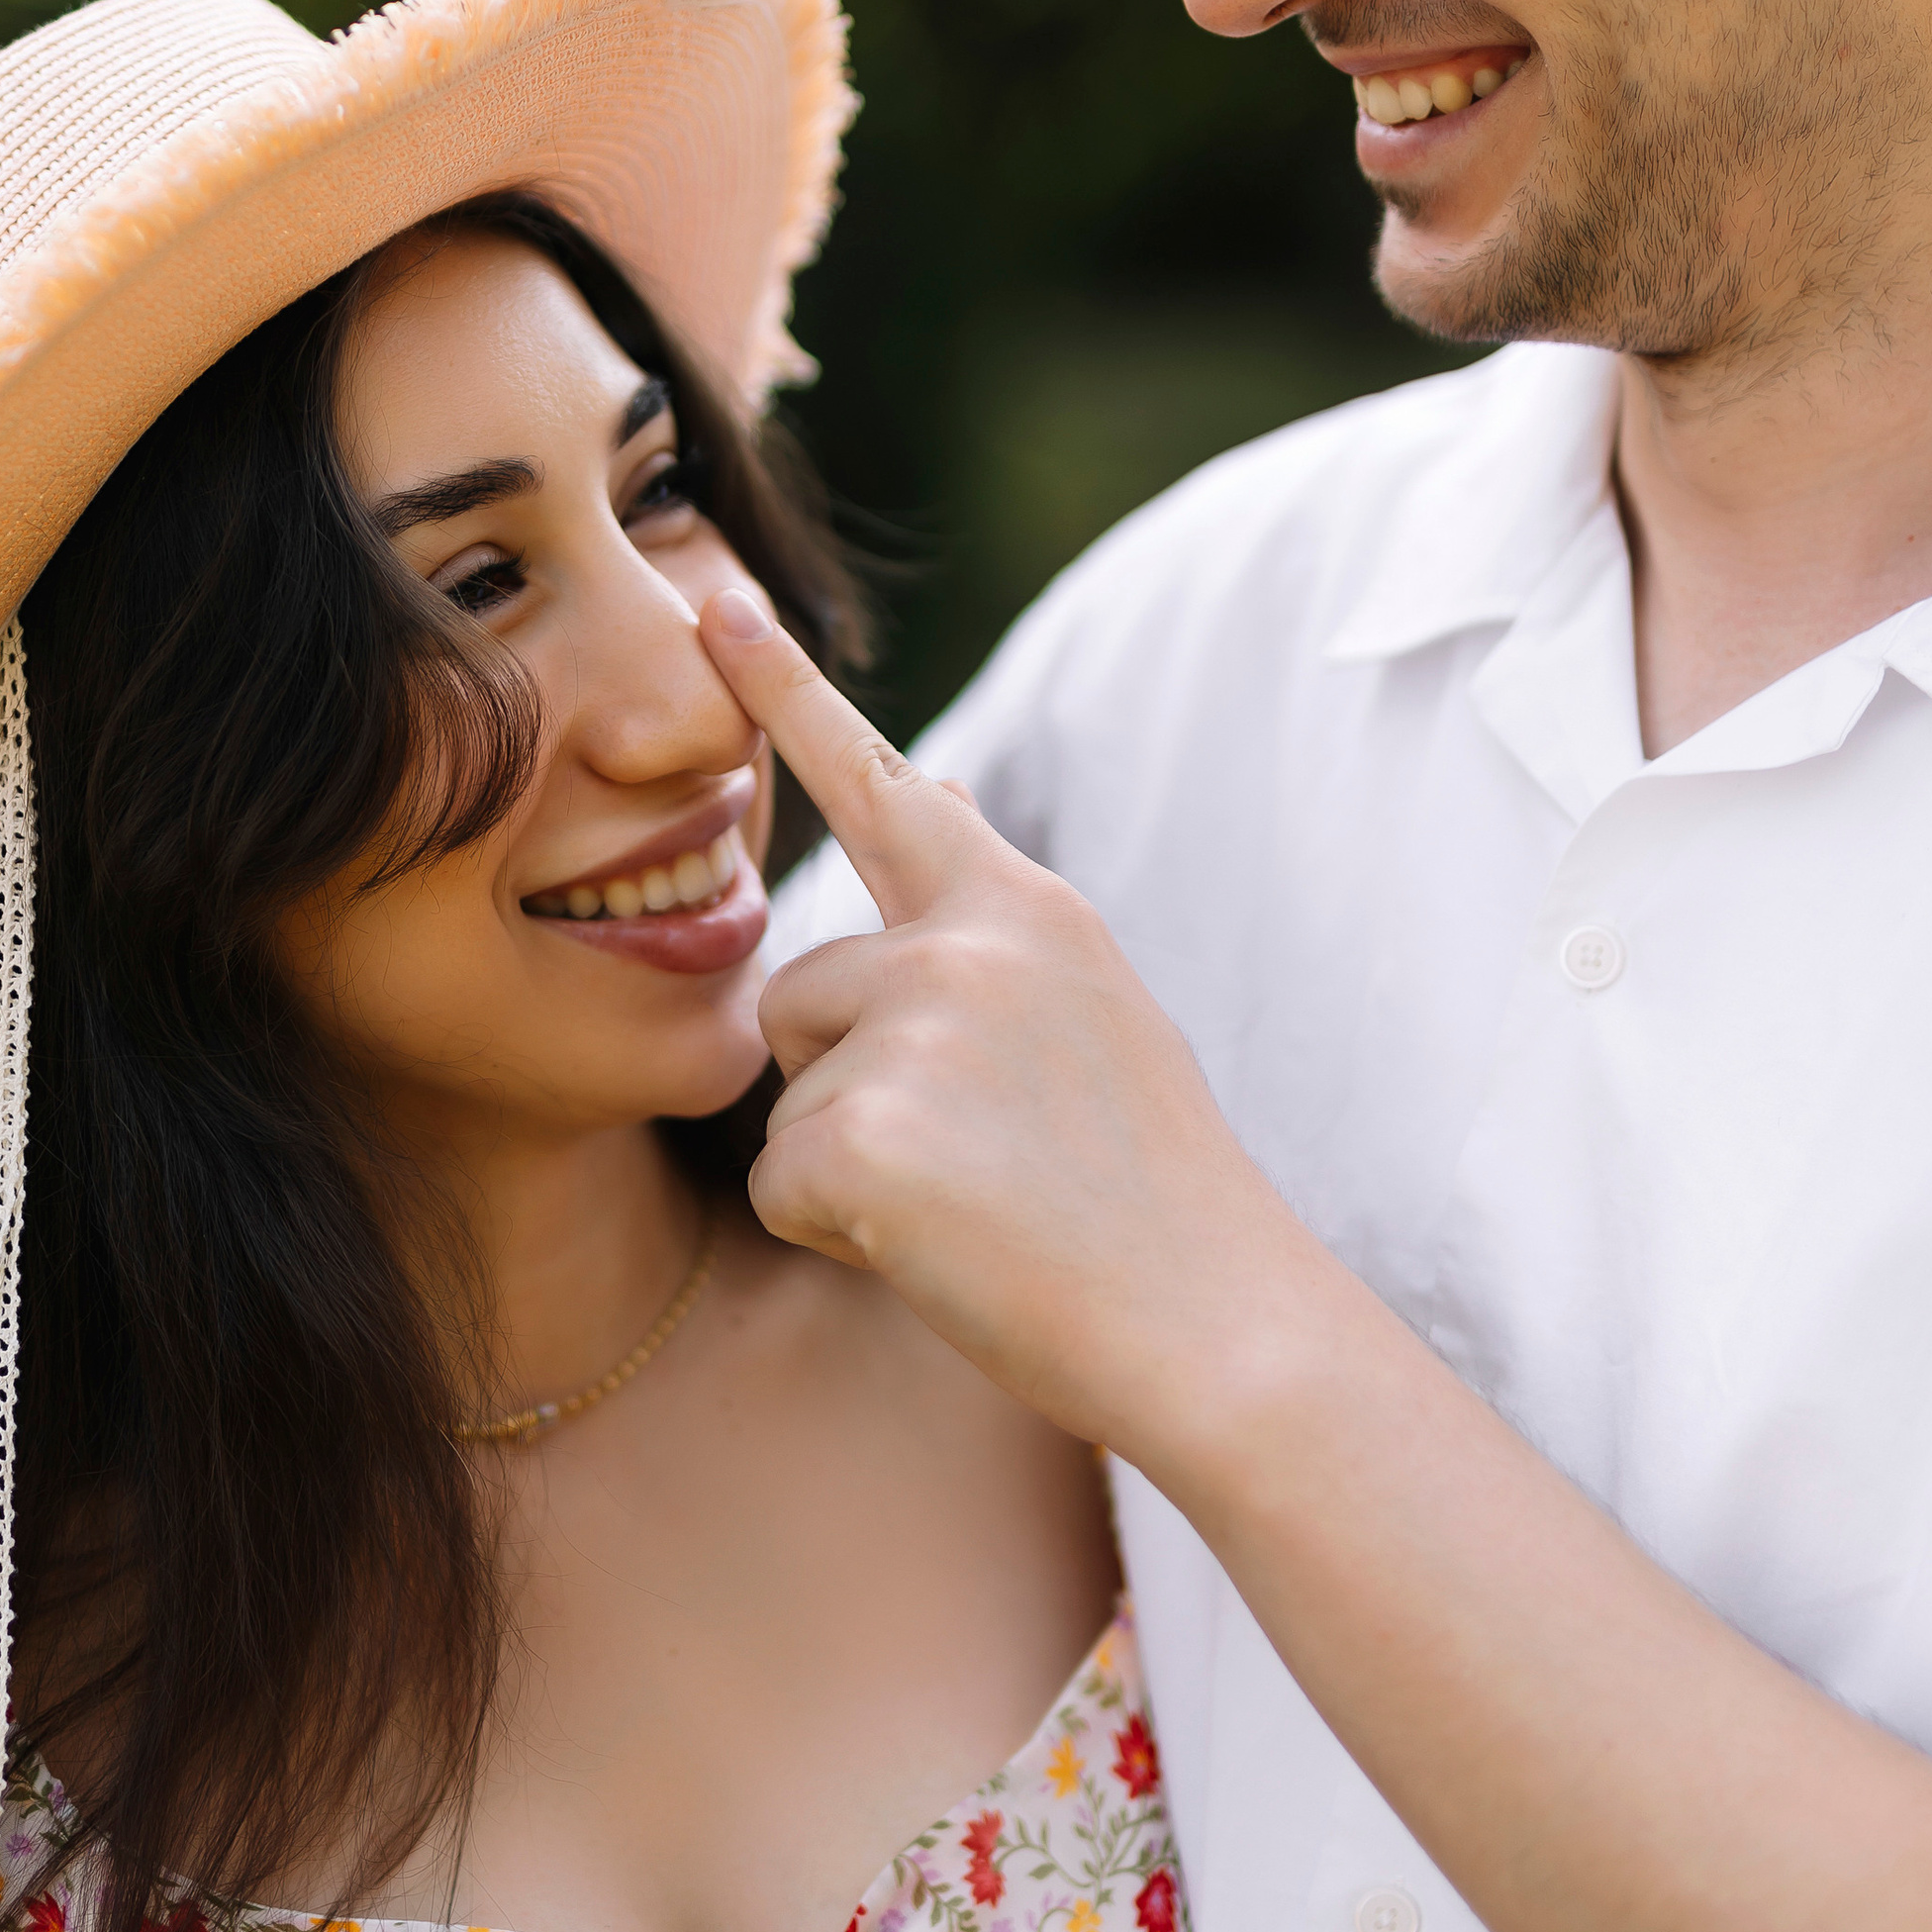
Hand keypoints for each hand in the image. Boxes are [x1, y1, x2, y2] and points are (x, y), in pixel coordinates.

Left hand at [701, 588, 1348, 1471]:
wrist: (1220, 1327)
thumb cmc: (1156, 1195)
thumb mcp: (1091, 1011)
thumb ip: (988, 919)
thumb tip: (922, 787)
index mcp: (1026, 909)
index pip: (882, 786)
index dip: (787, 696)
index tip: (711, 604)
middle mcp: (963, 944)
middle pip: (804, 988)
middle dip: (853, 1078)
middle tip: (993, 1159)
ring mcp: (911, 1032)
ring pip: (789, 1091)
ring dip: (850, 1160)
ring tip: (981, 1202)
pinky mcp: (859, 1134)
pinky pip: (782, 1186)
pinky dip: (844, 1237)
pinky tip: (953, 1250)